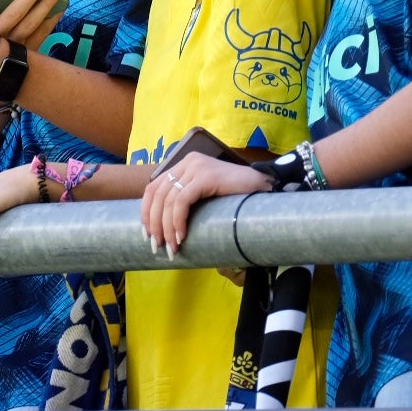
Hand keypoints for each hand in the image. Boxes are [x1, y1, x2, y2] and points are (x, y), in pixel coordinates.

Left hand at [139, 151, 270, 258]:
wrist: (265, 187)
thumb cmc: (237, 197)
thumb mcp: (206, 196)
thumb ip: (188, 200)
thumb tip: (166, 228)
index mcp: (184, 165)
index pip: (154, 188)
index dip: (146, 212)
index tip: (147, 234)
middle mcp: (187, 162)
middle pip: (157, 194)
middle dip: (154, 223)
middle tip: (157, 246)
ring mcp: (196, 167)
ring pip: (168, 200)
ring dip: (166, 228)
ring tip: (172, 248)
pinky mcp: (205, 176)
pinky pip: (182, 201)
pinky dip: (177, 221)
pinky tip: (181, 236)